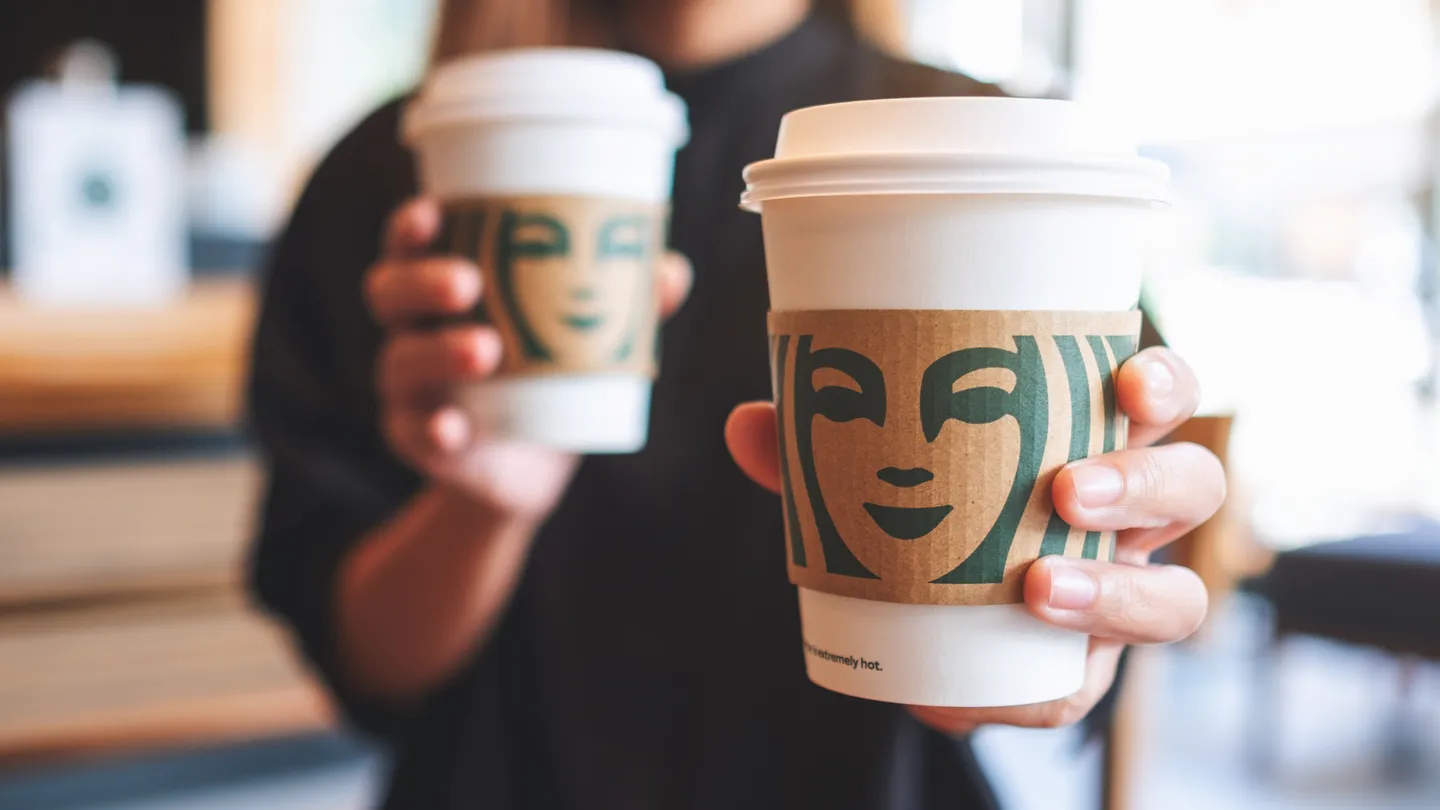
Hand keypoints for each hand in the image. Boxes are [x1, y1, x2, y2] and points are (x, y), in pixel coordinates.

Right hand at [367, 198, 692, 519]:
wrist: (528, 471)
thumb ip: (623, 301)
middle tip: (469, 284)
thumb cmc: (547, 374)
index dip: (412, 224)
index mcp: (442, 287)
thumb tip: (670, 270)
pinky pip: (414, 432)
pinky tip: (454, 429)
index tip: (434, 213)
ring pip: (401, 359)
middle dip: (423, 281)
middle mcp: (412, 328)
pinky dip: (433, 429)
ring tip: (487, 352)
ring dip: (438, 351)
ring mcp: (408, 387)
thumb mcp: (583, 335)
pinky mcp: (417, 439)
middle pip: (389, 291)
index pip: (410, 243)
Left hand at [724, 347, 1222, 732]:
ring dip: (1120, 591)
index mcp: (1093, 438)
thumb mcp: (870, 476)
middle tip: (1070, 491)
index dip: (1165, 384)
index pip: (1162, 396)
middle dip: (1148, 484)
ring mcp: (1122, 595)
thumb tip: (750, 424)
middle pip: (1194, 486)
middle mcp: (1130, 518)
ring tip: (1039, 590)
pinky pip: (1092, 692)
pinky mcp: (1087, 672)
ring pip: (1180, 596)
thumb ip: (816, 453)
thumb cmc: (920, 518)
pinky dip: (1044, 694)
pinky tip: (977, 696)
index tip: (1127, 384)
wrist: (922, 632)